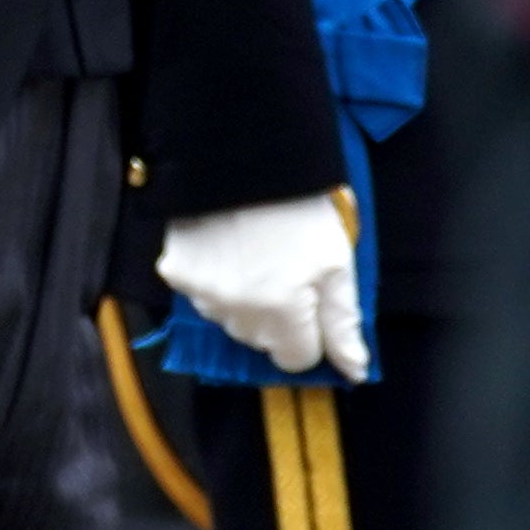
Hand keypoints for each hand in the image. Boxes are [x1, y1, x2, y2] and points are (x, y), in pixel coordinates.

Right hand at [159, 192, 365, 381]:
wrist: (244, 156)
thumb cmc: (301, 207)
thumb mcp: (338, 262)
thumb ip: (343, 322)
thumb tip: (354, 373)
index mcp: (281, 312)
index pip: (296, 359)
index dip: (310, 333)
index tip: (310, 299)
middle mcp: (236, 313)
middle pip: (262, 341)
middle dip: (278, 317)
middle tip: (284, 267)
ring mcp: (201, 294)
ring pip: (230, 321)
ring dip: (244, 301)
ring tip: (254, 253)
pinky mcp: (175, 273)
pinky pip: (201, 296)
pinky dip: (215, 281)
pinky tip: (226, 248)